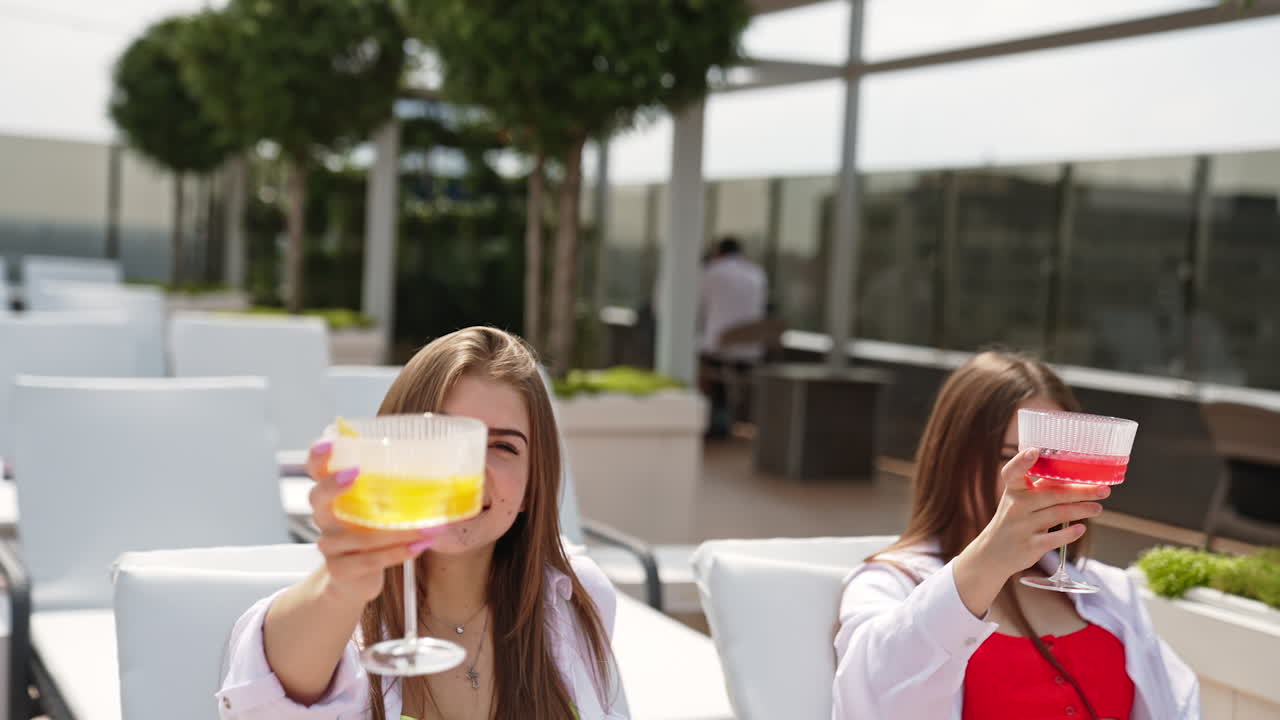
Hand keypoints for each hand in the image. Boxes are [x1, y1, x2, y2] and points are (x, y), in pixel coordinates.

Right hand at [306, 438, 439, 605]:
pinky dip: (397, 553)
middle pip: (317, 498)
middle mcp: (324, 518)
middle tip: (354, 473)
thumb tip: (440, 469)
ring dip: (395, 532)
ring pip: (356, 536)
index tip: (329, 443)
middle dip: (332, 485)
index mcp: (333, 496)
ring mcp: (329, 546)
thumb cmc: (370, 535)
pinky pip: (369, 561)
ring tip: (427, 528)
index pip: (315, 471)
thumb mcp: (376, 509)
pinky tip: (420, 546)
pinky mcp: (340, 570)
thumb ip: (391, 491)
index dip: (318, 457)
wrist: (353, 580)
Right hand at [954, 448, 1108, 614]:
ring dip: (1082, 510)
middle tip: (1104, 489)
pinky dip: (1069, 533)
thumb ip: (1040, 488)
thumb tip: (1078, 478)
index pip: (1013, 472)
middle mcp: (1016, 505)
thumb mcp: (1019, 500)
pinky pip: (1054, 538)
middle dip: (1081, 491)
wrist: (993, 552)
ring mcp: (1022, 526)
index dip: (1022, 461)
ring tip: (1098, 508)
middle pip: (1053, 494)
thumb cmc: (1014, 519)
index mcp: (1013, 489)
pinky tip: (1081, 529)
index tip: (1034, 451)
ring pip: (1058, 514)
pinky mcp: (1030, 545)